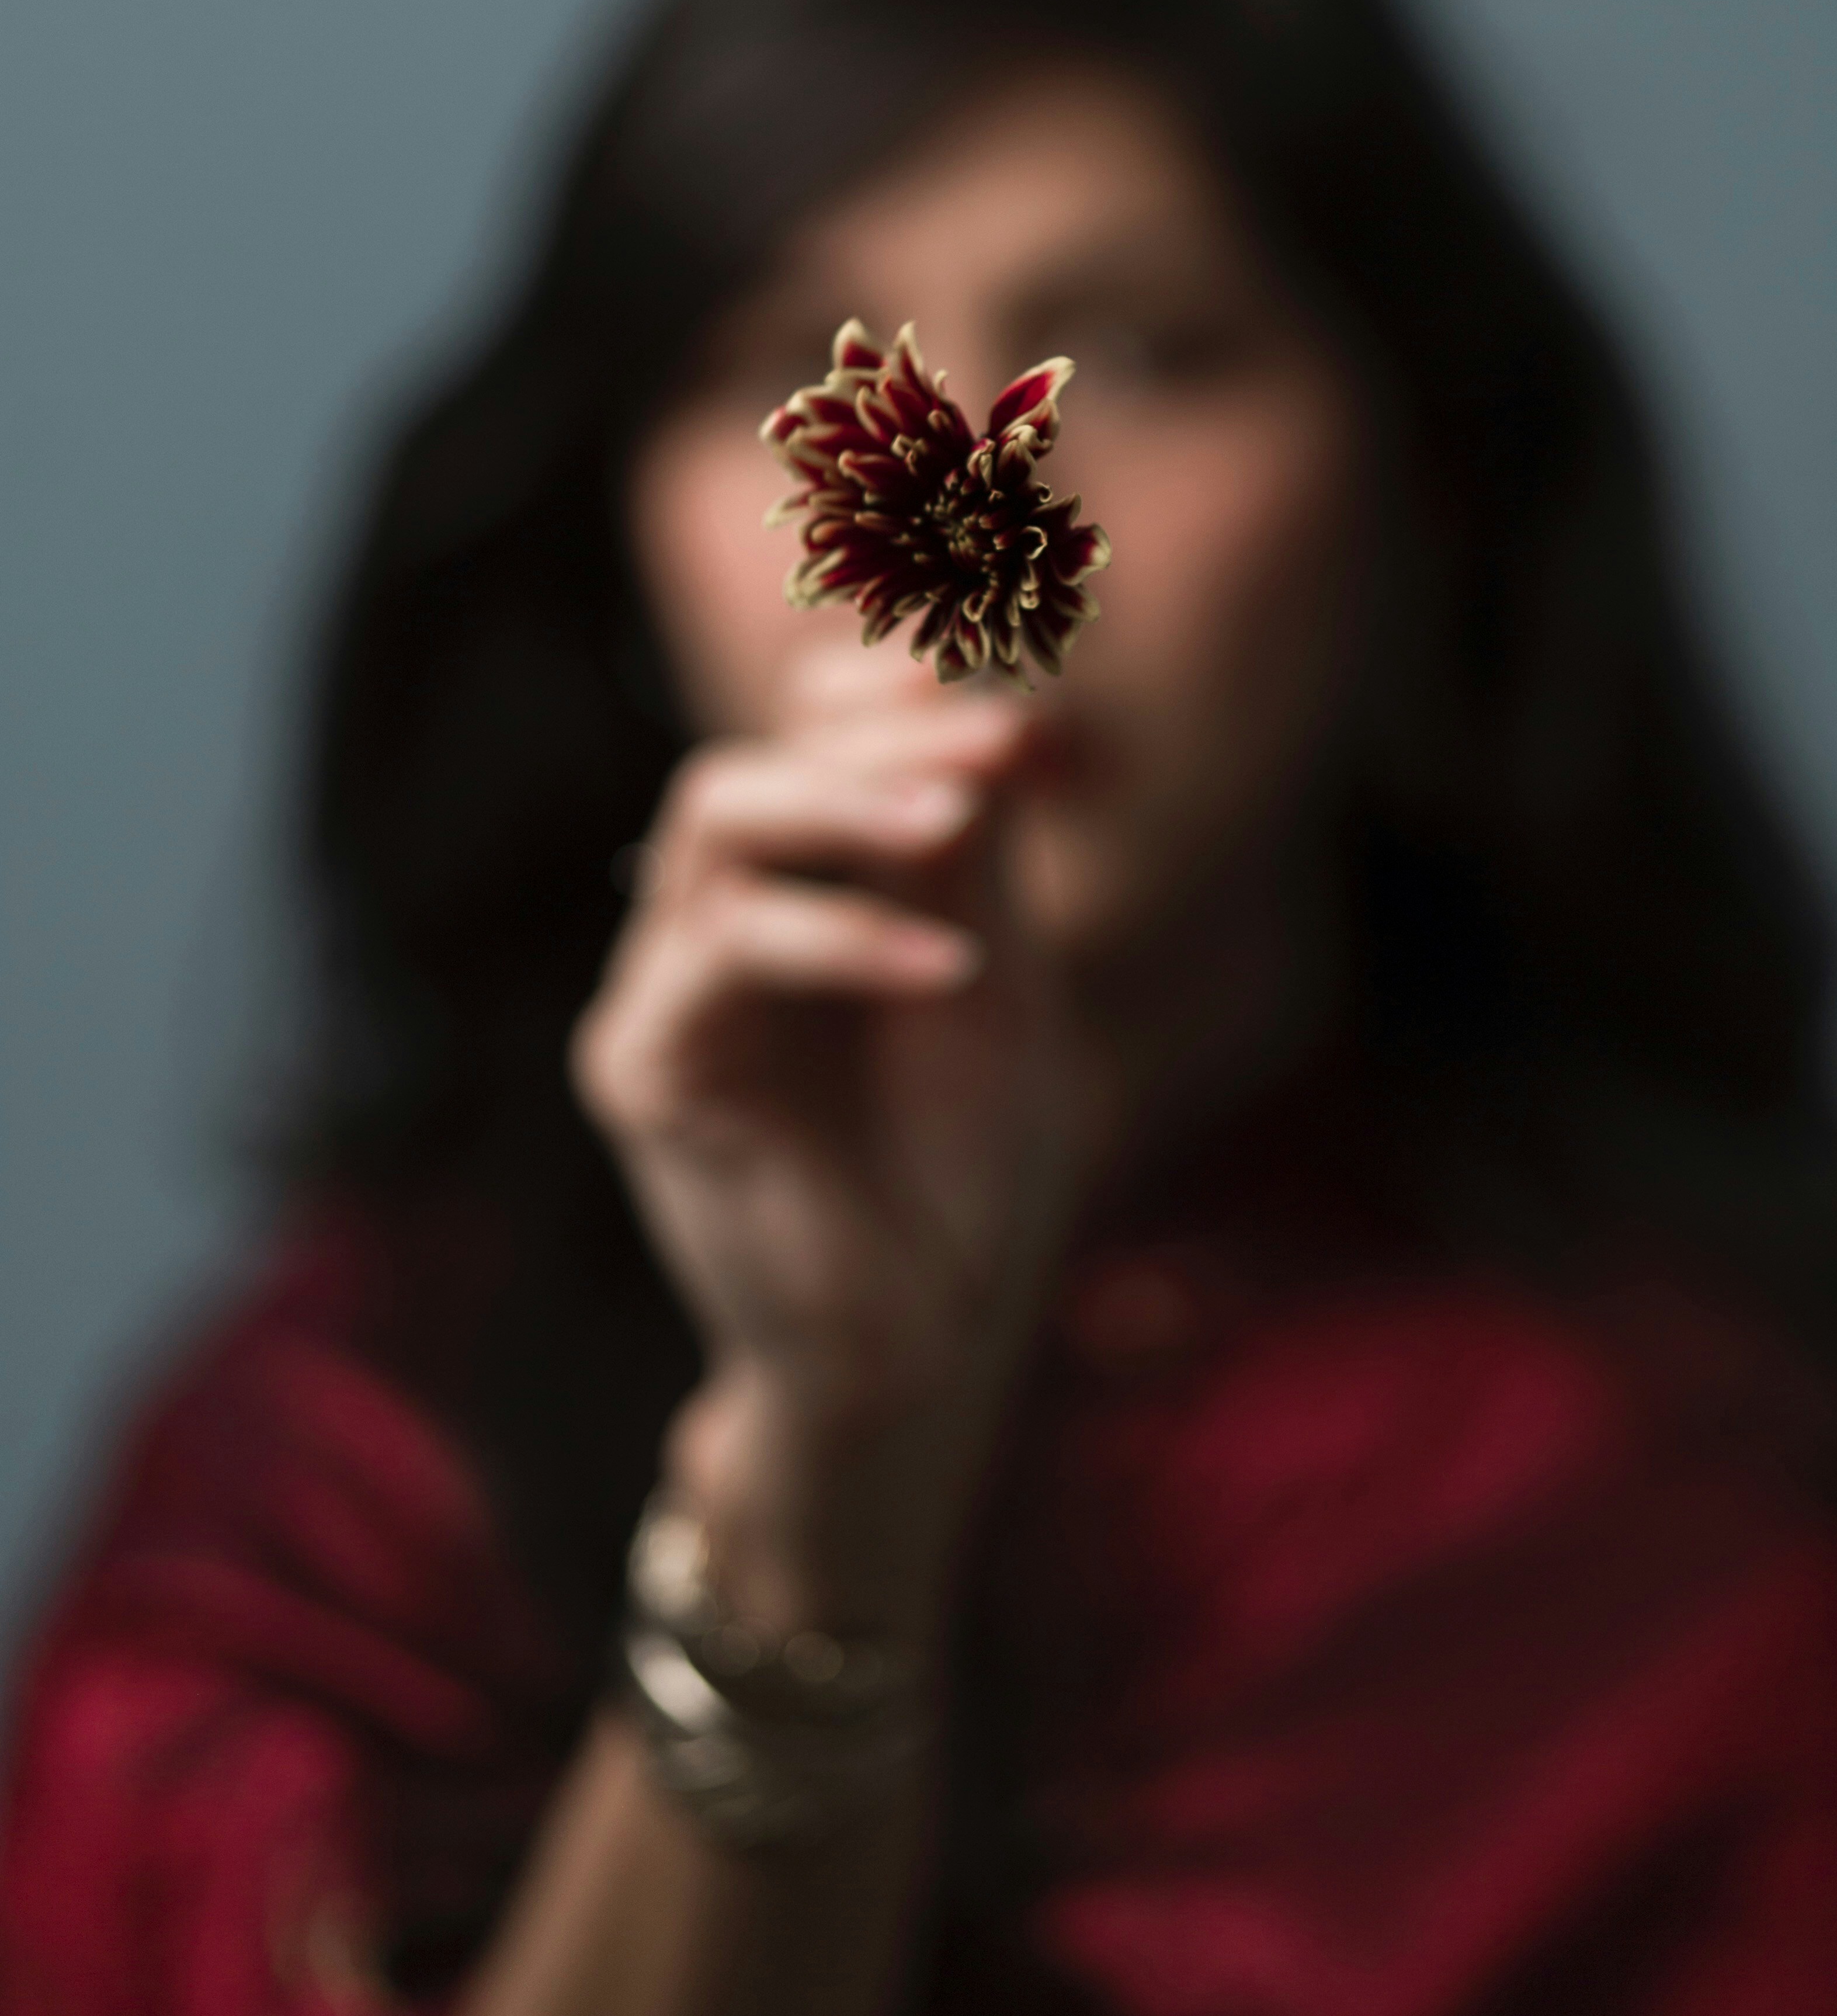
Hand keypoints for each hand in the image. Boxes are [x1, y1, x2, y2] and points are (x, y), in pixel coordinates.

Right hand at [570, 649, 1091, 1636]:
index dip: (882, 688)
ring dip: (846, 804)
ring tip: (964, 825)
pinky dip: (840, 942)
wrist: (929, 1336)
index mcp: (792, 894)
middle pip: (745, 768)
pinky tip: (950, 972)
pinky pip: (717, 956)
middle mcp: (709, 928)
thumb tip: (977, 679)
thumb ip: (971, 843)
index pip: (797, 736)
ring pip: (711, 824)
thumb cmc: (961, 1163)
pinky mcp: (643, 1070)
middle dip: (874, 735)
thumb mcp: (994, 970)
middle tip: (1003, 740)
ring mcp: (664, 994)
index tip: (1014, 696)